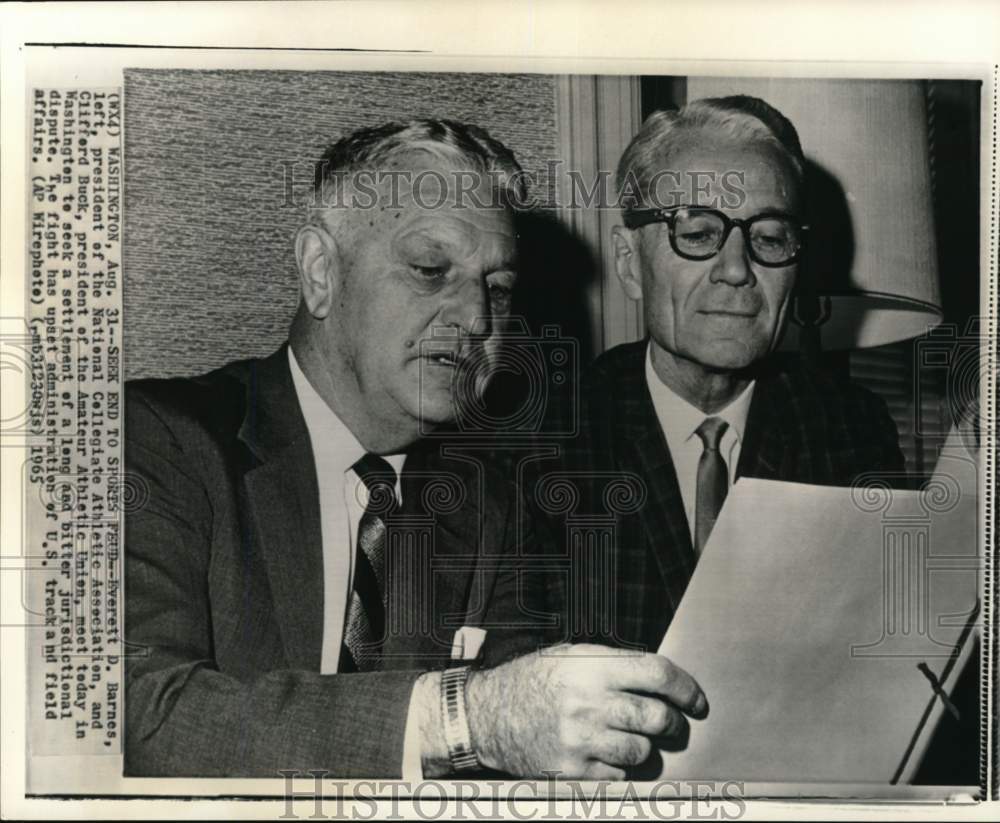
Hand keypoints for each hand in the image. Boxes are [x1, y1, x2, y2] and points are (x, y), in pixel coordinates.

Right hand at [465, 643, 706, 778]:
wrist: (486, 715)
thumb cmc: (532, 681)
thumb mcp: (569, 656)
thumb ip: (614, 665)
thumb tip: (664, 682)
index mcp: (591, 665)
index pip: (657, 673)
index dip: (686, 688)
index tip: (696, 701)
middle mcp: (588, 701)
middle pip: (657, 717)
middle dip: (673, 724)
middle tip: (671, 726)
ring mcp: (580, 739)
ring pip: (642, 752)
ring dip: (644, 748)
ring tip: (627, 739)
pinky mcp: (572, 771)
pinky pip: (619, 776)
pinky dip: (619, 769)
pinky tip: (602, 755)